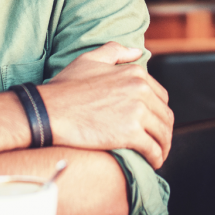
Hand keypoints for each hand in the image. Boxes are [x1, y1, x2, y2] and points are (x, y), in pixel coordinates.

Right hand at [37, 42, 173, 168]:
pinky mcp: (130, 133)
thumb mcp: (90, 59)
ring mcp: (137, 111)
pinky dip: (156, 158)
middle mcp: (141, 90)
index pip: (160, 97)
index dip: (159, 112)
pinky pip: (153, 149)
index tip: (153, 124)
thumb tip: (138, 52)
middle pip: (164, 116)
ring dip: (163, 146)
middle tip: (158, 142)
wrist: (50, 110)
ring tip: (157, 155)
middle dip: (163, 131)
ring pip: (162, 133)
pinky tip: (153, 162)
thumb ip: (116, 51)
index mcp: (135, 73)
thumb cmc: (65, 87)